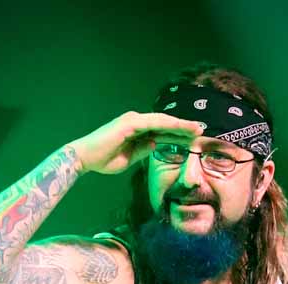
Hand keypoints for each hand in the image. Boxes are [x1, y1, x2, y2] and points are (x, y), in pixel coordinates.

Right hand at [70, 112, 203, 175]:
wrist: (85, 158)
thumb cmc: (103, 160)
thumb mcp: (129, 158)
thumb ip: (143, 150)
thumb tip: (156, 145)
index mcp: (137, 129)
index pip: (162, 130)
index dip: (178, 134)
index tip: (193, 138)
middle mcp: (136, 121)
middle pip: (165, 123)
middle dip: (184, 127)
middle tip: (202, 129)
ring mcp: (133, 120)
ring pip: (162, 121)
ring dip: (180, 124)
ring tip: (196, 128)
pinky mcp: (130, 123)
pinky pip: (154, 123)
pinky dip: (168, 125)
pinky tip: (181, 128)